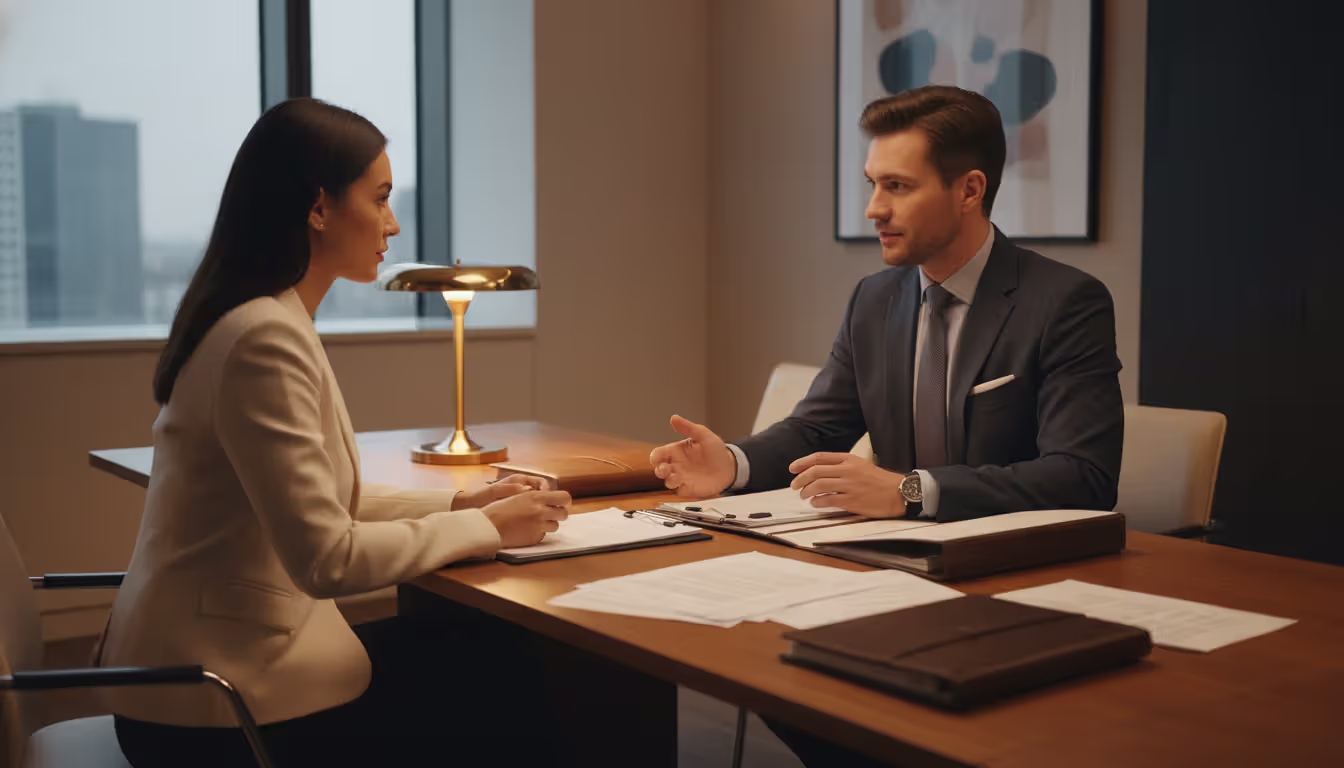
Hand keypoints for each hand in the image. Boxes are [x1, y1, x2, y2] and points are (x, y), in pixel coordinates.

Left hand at [452, 474, 548, 510]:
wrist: (471, 507)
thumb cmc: (482, 497)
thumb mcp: (495, 491)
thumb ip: (511, 489)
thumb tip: (528, 489)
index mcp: (520, 481)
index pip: (542, 483)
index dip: (547, 490)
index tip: (547, 499)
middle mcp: (524, 490)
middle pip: (545, 494)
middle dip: (550, 502)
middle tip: (552, 511)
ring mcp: (523, 501)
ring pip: (541, 505)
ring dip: (545, 511)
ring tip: (545, 519)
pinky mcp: (521, 512)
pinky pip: (534, 514)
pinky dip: (536, 518)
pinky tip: (535, 524)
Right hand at [481, 490, 571, 547]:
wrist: (488, 526)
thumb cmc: (500, 509)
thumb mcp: (519, 496)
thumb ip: (536, 497)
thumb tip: (551, 498)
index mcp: (536, 497)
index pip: (564, 497)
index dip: (563, 501)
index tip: (560, 503)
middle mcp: (540, 511)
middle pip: (563, 514)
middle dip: (558, 514)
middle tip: (550, 514)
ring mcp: (538, 526)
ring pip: (555, 526)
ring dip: (548, 524)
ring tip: (535, 522)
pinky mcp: (534, 538)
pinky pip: (543, 535)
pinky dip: (538, 533)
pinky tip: (526, 530)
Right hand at [649, 415, 735, 497]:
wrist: (729, 467)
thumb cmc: (716, 450)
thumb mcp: (703, 435)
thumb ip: (688, 427)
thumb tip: (674, 418)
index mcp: (676, 451)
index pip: (658, 454)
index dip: (655, 456)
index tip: (659, 457)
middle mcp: (676, 465)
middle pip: (659, 469)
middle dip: (659, 470)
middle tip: (665, 469)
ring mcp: (682, 477)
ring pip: (667, 481)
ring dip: (669, 480)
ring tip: (677, 478)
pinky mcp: (689, 488)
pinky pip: (679, 491)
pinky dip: (679, 489)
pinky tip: (685, 484)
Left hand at [789, 453, 907, 518]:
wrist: (900, 492)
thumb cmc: (880, 480)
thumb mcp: (861, 465)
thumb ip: (842, 466)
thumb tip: (820, 473)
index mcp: (850, 459)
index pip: (820, 457)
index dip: (802, 462)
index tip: (792, 468)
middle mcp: (848, 470)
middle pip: (815, 471)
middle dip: (800, 479)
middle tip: (793, 485)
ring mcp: (849, 485)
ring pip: (818, 486)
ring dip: (806, 491)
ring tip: (803, 495)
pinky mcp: (852, 501)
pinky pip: (828, 501)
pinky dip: (817, 502)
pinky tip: (815, 503)